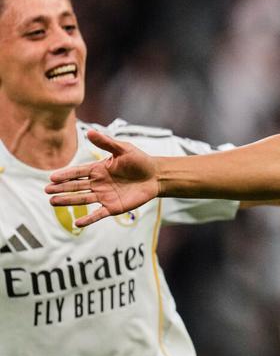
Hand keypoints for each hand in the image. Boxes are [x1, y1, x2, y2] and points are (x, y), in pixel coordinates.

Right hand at [44, 129, 159, 226]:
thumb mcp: (123, 149)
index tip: (52, 178)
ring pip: (83, 199)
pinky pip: (99, 214)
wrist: (156, 176)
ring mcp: (105, 196)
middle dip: (61, 189)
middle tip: (47, 191)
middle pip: (76, 186)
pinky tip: (78, 223)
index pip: (78, 172)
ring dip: (68, 201)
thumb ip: (106, 143)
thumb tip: (89, 132)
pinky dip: (88, 219)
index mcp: (98, 169)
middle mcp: (98, 183)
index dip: (65, 175)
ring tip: (52, 202)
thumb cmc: (139, 161)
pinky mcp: (114, 207)